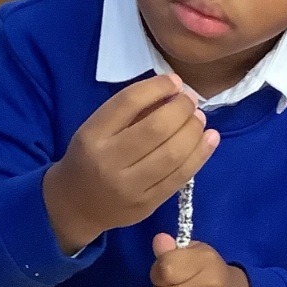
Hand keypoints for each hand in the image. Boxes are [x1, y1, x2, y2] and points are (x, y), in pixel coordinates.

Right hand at [42, 74, 218, 254]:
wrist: (76, 205)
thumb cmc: (89, 157)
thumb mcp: (97, 129)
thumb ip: (130, 111)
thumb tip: (173, 89)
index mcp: (92, 136)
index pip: (128, 103)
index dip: (157, 87)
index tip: (174, 81)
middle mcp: (109, 162)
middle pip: (156, 128)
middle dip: (181, 109)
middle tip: (190, 100)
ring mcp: (129, 187)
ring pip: (172, 154)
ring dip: (193, 131)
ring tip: (200, 118)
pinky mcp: (146, 204)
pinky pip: (180, 177)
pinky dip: (200, 155)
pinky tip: (210, 139)